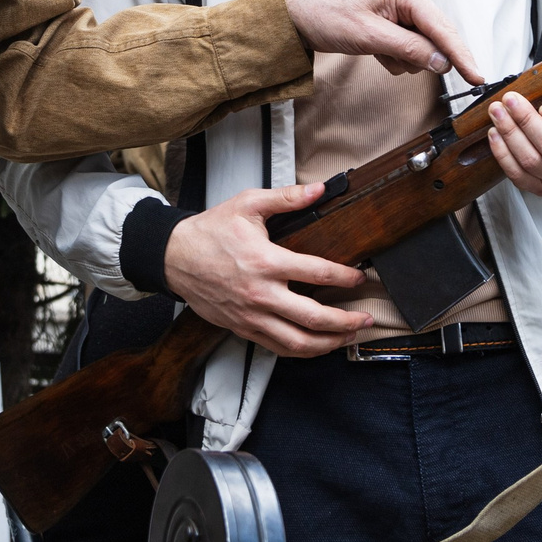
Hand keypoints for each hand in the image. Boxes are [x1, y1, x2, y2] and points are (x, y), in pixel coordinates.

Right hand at [163, 182, 369, 355]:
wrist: (175, 257)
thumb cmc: (211, 231)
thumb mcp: (248, 204)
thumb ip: (286, 198)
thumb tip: (319, 190)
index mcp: (265, 261)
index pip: (317, 273)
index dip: (344, 277)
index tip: (359, 278)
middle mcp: (261, 293)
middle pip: (313, 317)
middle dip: (346, 320)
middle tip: (366, 317)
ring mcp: (251, 315)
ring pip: (298, 341)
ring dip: (329, 343)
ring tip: (349, 336)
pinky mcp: (243, 328)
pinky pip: (278, 348)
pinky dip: (303, 351)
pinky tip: (318, 345)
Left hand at [284, 0, 482, 80]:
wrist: (297, 17)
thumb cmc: (327, 14)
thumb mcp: (369, 35)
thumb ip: (408, 48)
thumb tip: (441, 63)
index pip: (442, 27)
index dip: (461, 54)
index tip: (477, 75)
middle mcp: (408, 0)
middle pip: (436, 39)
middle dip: (419, 56)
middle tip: (393, 57)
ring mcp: (401, 14)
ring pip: (421, 50)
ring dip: (402, 59)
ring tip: (375, 50)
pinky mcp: (393, 27)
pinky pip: (407, 53)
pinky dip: (393, 58)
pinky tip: (374, 51)